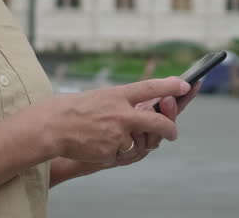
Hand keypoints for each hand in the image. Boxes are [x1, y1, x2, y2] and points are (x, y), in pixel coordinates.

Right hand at [37, 77, 189, 165]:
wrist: (51, 127)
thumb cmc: (75, 109)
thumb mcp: (102, 96)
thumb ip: (124, 101)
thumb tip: (149, 106)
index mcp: (117, 95)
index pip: (150, 87)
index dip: (170, 86)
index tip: (186, 85)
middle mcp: (120, 114)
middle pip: (156, 121)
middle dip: (169, 127)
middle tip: (173, 132)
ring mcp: (116, 134)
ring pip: (139, 143)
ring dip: (133, 142)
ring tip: (112, 134)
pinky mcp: (110, 152)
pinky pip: (122, 154)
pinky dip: (115, 151)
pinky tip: (99, 143)